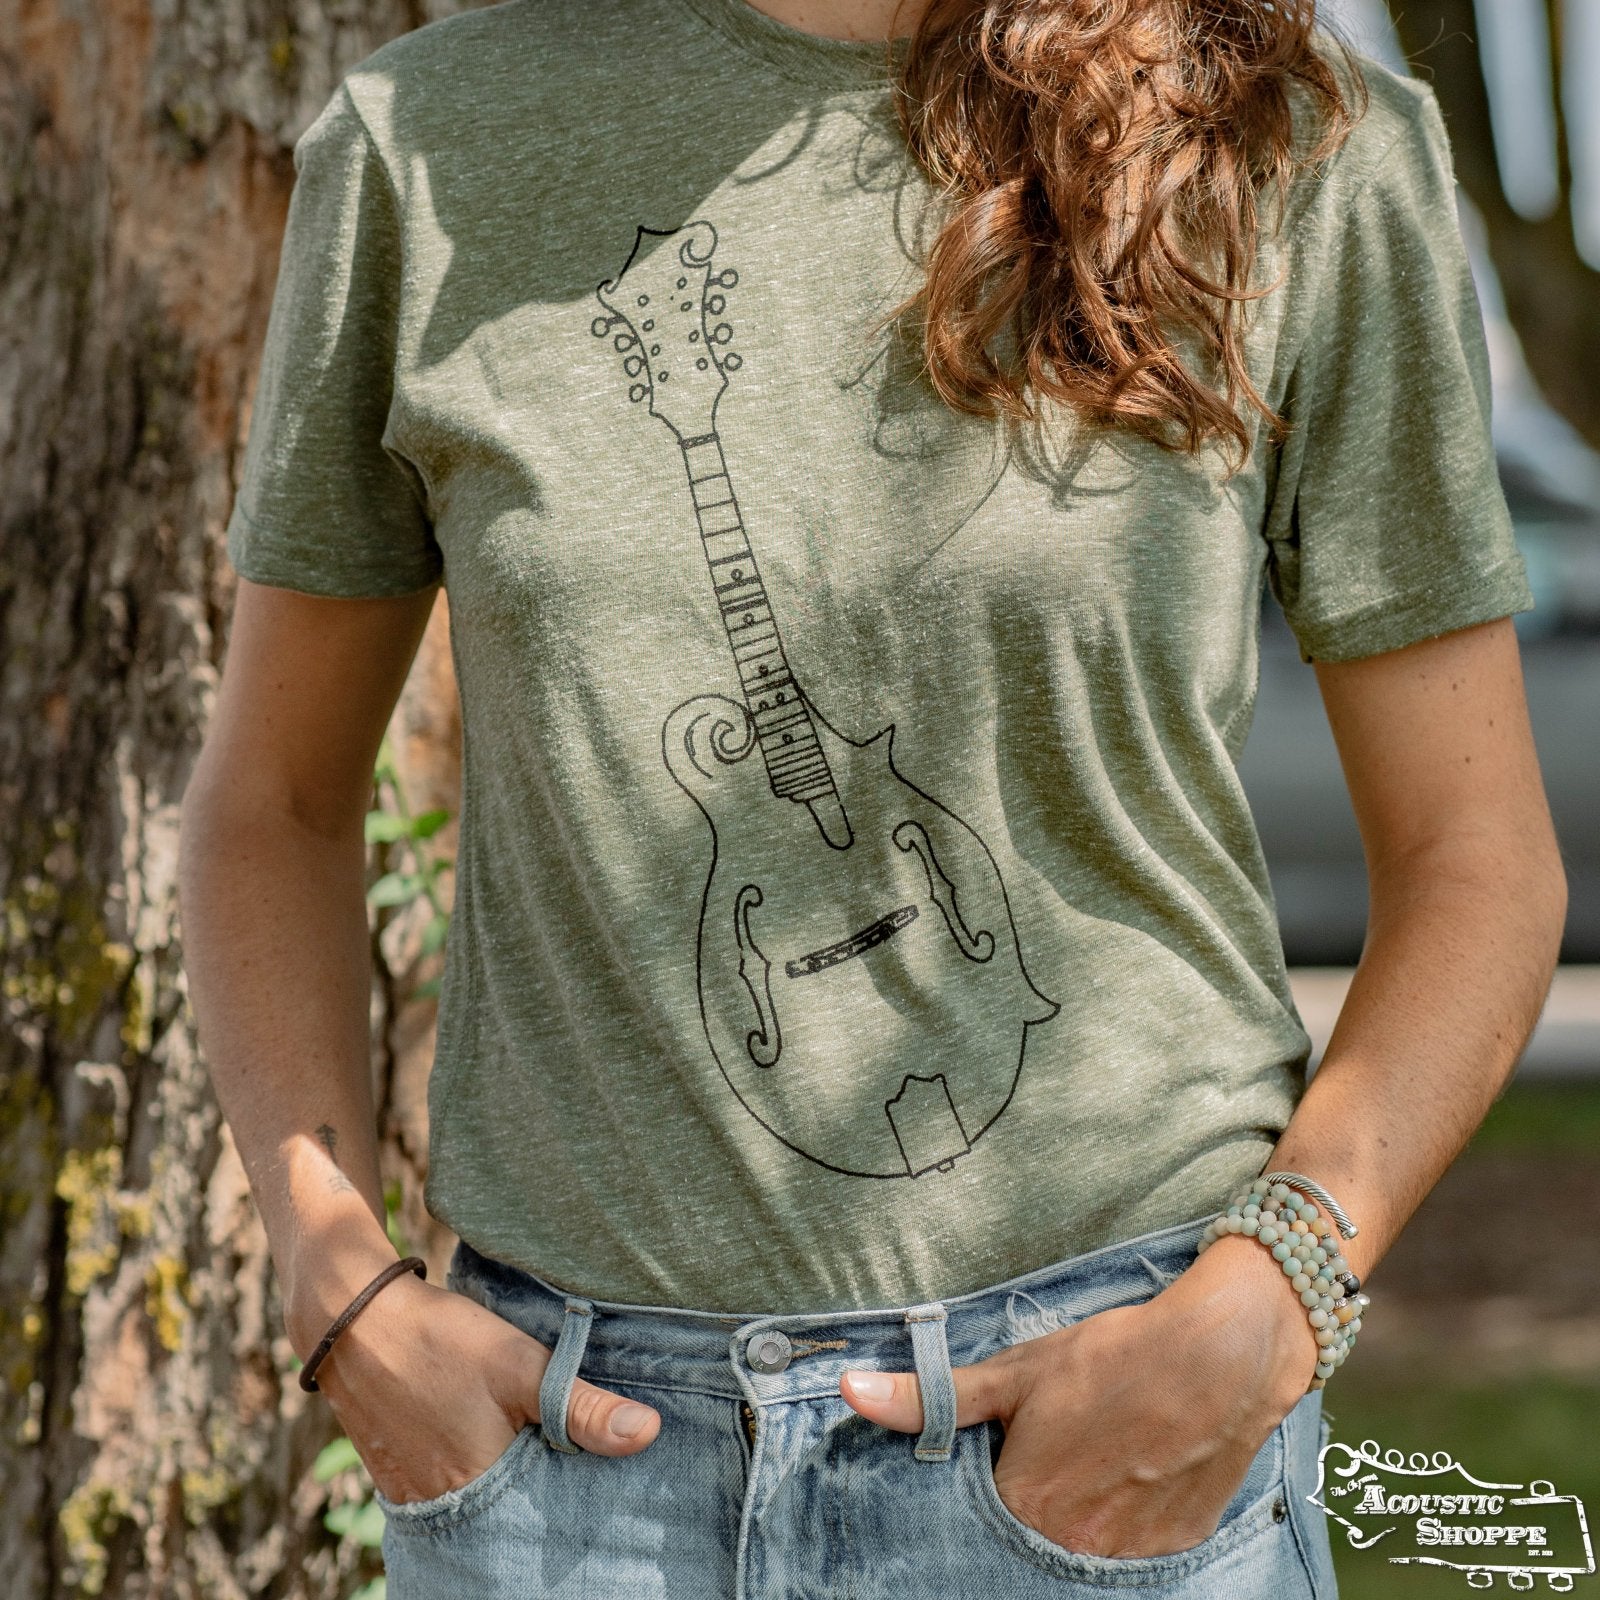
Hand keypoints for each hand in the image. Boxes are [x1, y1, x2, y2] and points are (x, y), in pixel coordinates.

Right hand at [296, 1268, 659, 1503]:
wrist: (354, 1317)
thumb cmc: (440, 1342)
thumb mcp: (522, 1366)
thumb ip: (582, 1406)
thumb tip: (648, 1434)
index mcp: (475, 1493)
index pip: (540, 1532)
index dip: (575, 1517)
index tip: (610, 1503)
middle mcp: (440, 1506)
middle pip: (510, 1522)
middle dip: (546, 1508)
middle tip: (587, 1484)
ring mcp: (412, 1492)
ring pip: (481, 1505)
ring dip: (513, 1491)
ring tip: (551, 1468)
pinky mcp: (398, 1471)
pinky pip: (450, 1491)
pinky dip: (480, 1479)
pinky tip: (502, 1454)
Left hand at [839, 1236, 1317, 1558]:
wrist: (1219, 1354)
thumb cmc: (1111, 1357)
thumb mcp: (1015, 1372)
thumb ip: (932, 1398)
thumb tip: (851, 1389)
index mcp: (1026, 1509)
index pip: (979, 1521)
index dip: (986, 1487)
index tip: (1000, 1461)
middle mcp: (1077, 1550)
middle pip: (1032, 1539)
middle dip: (1030, 1506)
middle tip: (1055, 1454)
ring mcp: (1132, 1558)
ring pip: (1085, 1547)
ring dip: (1080, 1513)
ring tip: (1096, 1456)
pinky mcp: (1178, 1547)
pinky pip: (1136, 1548)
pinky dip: (1127, 1517)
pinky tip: (1134, 1468)